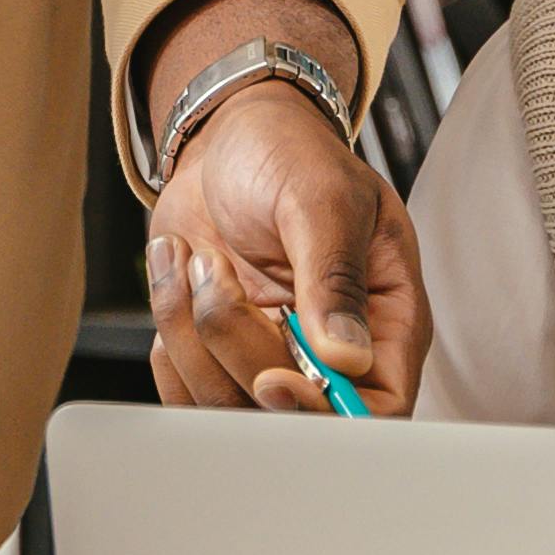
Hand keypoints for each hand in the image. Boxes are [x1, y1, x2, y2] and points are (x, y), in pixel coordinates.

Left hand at [138, 0, 424, 414]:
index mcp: (386, 322)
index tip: (273, 378)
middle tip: (215, 269)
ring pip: (225, 403)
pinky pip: (184, 388)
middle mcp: (332, 354)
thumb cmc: (292, 155)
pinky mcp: (218, 354)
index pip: (378, 412)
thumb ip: (334, 276)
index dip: (325, 415)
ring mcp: (272, 357)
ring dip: (191, 330)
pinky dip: (168, 333)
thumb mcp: (323, 198)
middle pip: (288, 416)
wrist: (227, 137)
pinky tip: (176, 277)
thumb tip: (345, 359)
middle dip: (236, 349)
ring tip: (195, 257)